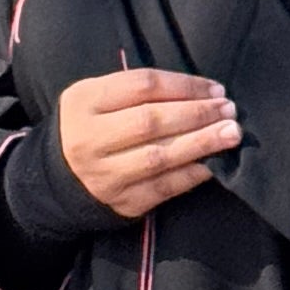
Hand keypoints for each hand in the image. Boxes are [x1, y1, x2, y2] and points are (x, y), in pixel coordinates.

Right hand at [57, 67, 238, 217]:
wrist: (58, 179)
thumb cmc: (91, 127)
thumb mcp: (99, 97)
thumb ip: (139, 91)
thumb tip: (202, 93)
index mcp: (85, 102)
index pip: (142, 86)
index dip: (185, 86)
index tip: (216, 89)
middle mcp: (90, 139)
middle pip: (151, 121)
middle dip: (197, 114)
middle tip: (230, 110)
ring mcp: (105, 174)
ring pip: (159, 156)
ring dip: (201, 144)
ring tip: (231, 133)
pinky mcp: (122, 202)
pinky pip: (163, 187)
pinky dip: (192, 174)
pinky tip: (213, 163)